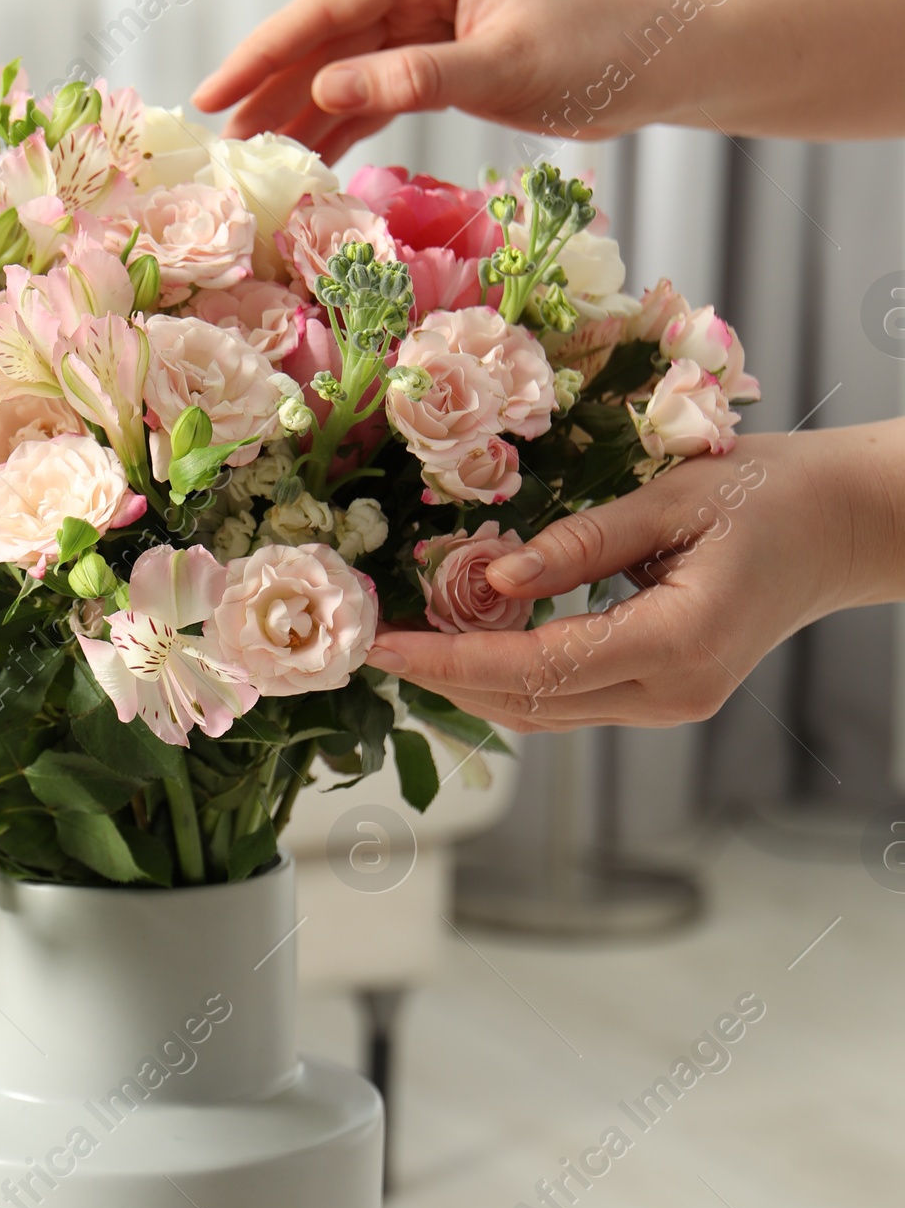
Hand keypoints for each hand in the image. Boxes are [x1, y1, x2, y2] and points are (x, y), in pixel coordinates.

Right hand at [192, 0, 683, 162]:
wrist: (664, 59)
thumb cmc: (603, 49)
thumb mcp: (508, 67)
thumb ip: (415, 78)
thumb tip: (325, 88)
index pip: (330, 3)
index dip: (267, 49)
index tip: (215, 92)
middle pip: (326, 35)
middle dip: (272, 85)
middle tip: (219, 137)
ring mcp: (429, 18)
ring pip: (345, 67)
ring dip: (301, 111)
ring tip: (252, 157)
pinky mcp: (441, 57)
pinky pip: (377, 90)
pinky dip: (344, 123)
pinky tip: (307, 156)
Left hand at [367, 427, 904, 731]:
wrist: (839, 527)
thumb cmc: (763, 494)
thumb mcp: (668, 498)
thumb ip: (578, 544)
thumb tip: (489, 579)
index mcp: (678, 642)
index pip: (536, 669)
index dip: (449, 662)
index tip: (380, 646)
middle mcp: (672, 692)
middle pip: (530, 705)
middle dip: (442, 679)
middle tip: (368, 641)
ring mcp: (670, 704)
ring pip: (545, 713)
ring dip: (469, 684)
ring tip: (402, 641)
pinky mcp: (664, 697)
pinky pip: (570, 700)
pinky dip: (511, 678)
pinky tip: (465, 643)